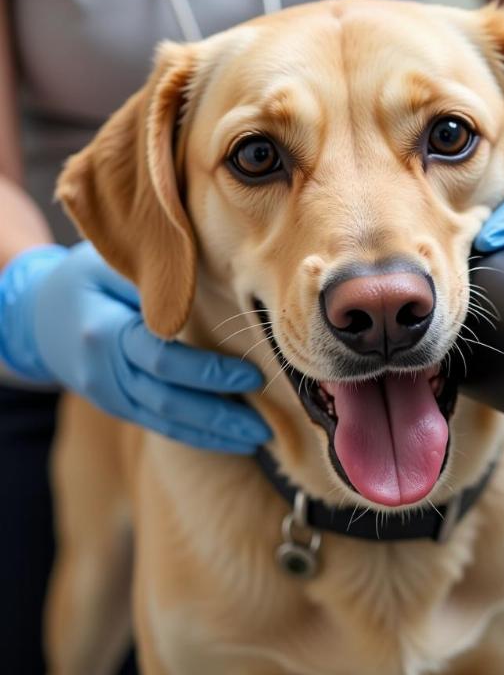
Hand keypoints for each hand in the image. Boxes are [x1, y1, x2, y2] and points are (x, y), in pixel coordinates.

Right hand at [0, 243, 269, 452]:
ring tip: (259, 439)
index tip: (252, 374)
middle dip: (219, 414)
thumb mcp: (115, 261)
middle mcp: (104, 372)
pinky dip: (195, 435)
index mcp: (105, 331)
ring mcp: (109, 395)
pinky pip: (159, 425)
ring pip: (165, 420)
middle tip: (265, 425)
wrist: (39, 313)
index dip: (209, 370)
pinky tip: (230, 441)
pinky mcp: (118, 406)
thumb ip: (158, 276)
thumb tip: (219, 277)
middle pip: (167, 399)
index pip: (163, 358)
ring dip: (213, 434)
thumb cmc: (90, 276)